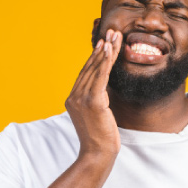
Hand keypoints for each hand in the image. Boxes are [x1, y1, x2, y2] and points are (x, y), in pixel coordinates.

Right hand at [65, 29, 122, 158]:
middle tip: (111, 32)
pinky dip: (105, 61)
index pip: (85, 73)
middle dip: (102, 48)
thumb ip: (96, 101)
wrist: (97, 155)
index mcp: (72, 99)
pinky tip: (110, 49)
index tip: (104, 42)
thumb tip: (103, 91)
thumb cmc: (100, 140)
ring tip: (114, 36)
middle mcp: (74, 97)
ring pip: (95, 69)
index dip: (95, 56)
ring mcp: (81, 99)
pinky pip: (100, 77)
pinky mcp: (93, 102)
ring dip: (106, 50)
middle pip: (90, 67)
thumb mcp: (96, 116)